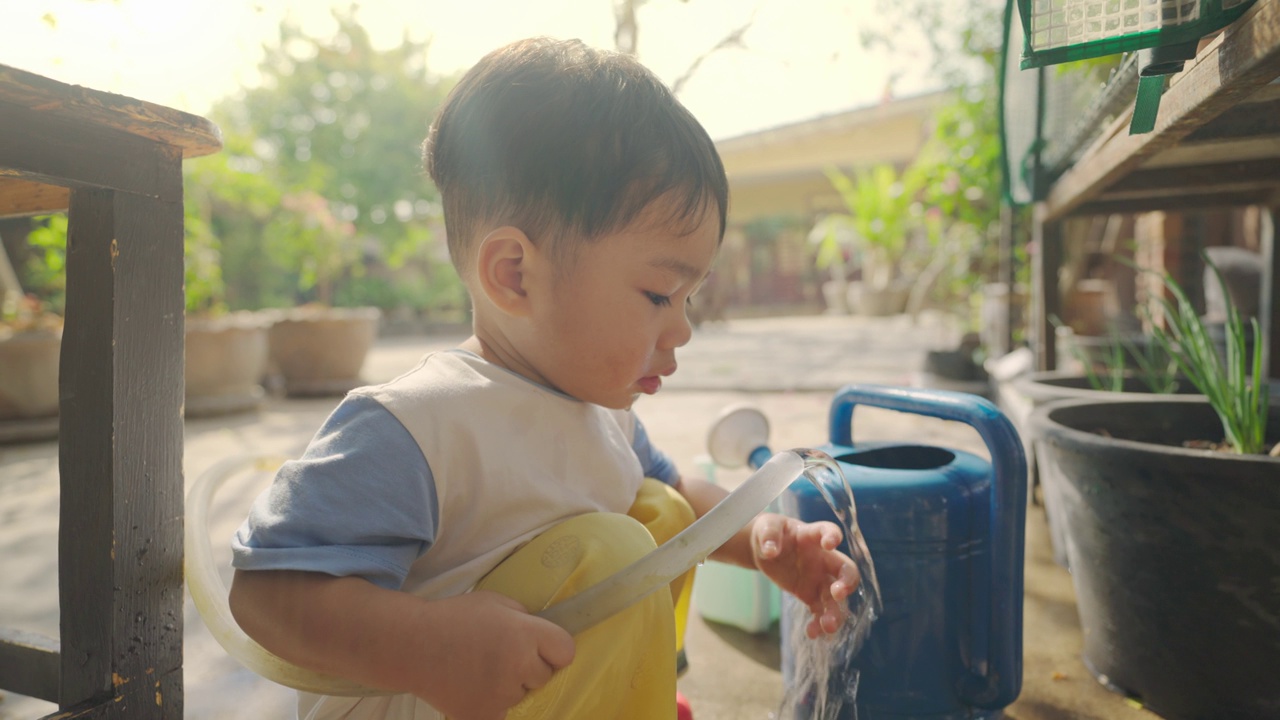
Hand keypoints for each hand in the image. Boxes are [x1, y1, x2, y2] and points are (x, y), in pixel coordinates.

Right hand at [416, 590, 574, 719]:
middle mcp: (518, 666)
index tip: (542, 647)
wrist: (412, 645)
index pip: (566, 651)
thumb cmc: (454, 618)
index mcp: (524, 634)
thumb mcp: (496, 602)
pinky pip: (501, 712)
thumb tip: (543, 633)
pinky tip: (472, 687)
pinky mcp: (483, 716)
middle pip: (544, 676)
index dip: (554, 648)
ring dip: (508, 685)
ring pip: (521, 694)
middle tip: (501, 655)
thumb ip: (524, 617)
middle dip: (529, 667)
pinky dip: (491, 703)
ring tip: (480, 669)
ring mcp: (501, 696)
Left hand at [750, 514, 860, 637]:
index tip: (830, 543)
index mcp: (812, 536)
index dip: (833, 536)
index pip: (828, 531)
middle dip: (846, 583)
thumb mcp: (765, 527)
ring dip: (835, 612)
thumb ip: (769, 536)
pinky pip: (819, 611)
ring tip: (828, 627)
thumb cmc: (770, 533)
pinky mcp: (810, 595)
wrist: (766, 549)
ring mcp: (819, 579)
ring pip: (834, 598)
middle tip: (838, 594)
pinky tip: (812, 633)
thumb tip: (771, 550)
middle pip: (845, 570)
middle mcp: (822, 559)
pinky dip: (818, 624)